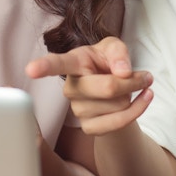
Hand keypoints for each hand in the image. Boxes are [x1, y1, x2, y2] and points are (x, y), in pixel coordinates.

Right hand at [25, 37, 153, 135]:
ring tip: (132, 87)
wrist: (114, 89)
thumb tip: (122, 72)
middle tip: (145, 75)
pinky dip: (137, 110)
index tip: (31, 69)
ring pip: (118, 105)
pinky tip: (142, 100)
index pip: (56, 64)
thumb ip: (119, 53)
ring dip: (135, 95)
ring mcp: (77, 110)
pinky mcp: (89, 128)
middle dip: (133, 81)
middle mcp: (70, 87)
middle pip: (108, 87)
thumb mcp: (114, 48)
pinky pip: (120, 122)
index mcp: (73, 63)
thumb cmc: (109, 63)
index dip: (43, 66)